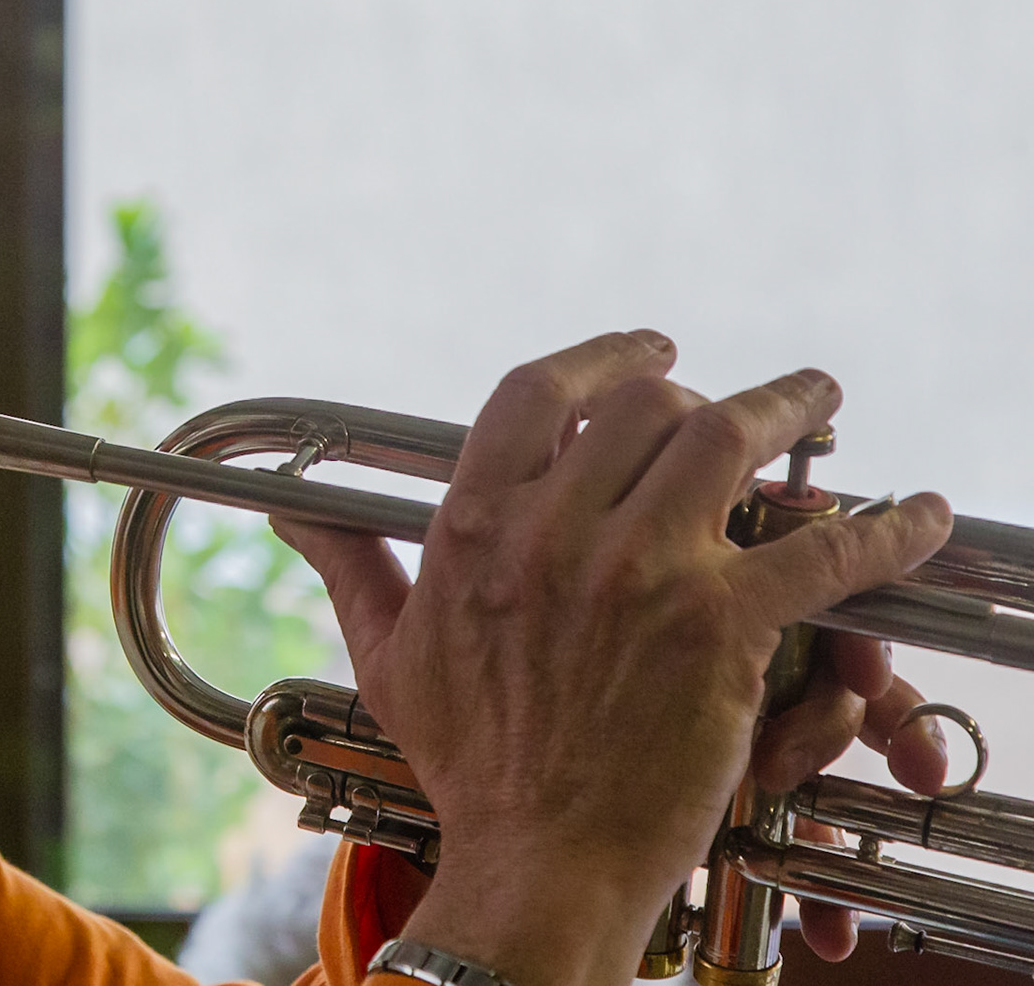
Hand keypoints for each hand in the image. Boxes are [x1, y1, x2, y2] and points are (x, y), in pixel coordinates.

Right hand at [277, 331, 951, 985]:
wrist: (538, 856)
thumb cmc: (466, 761)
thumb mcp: (388, 655)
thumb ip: (350, 565)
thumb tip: (292, 511)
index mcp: (474, 527)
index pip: (534, 391)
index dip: (599, 355)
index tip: (645, 351)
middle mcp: (554, 532)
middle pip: (642, 405)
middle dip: (697, 391)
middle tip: (731, 403)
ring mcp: (639, 574)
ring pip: (726, 442)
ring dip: (787, 410)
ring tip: (818, 403)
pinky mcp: (718, 628)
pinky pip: (817, 553)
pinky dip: (880, 527)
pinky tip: (916, 511)